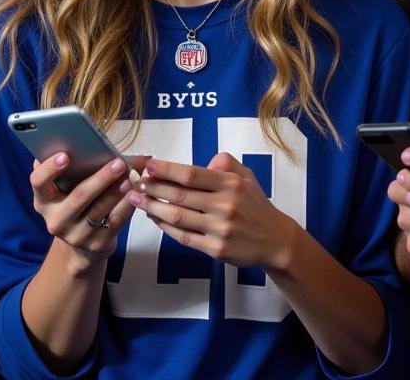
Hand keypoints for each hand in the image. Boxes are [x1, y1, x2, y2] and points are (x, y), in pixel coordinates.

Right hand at [31, 153, 146, 263]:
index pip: (38, 182)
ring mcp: (76, 235)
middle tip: (118, 162)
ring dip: (116, 191)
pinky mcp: (97, 244)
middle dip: (100, 178)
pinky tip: (134, 192)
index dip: (50, 169)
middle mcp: (56, 219)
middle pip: (78, 196)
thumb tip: (89, 137)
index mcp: (44, 200)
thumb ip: (73, 165)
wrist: (82, 244)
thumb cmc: (76, 201)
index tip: (65, 155)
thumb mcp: (67, 187)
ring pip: (99, 210)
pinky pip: (115, 222)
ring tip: (129, 175)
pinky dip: (126, 205)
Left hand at [129, 152, 297, 268]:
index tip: (148, 165)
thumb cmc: (255, 204)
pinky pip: (183, 237)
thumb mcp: (246, 175)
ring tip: (136, 199)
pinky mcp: (215, 249)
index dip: (167, 169)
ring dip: (152, 207)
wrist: (274, 239)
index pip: (192, 174)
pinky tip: (154, 217)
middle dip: (153, 187)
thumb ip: (225, 162)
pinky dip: (165, 227)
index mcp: (230, 184)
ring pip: (177, 217)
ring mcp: (219, 229)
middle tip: (135, 182)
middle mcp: (224, 205)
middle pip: (180, 195)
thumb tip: (205, 161)